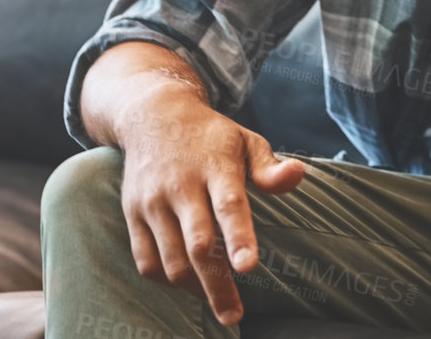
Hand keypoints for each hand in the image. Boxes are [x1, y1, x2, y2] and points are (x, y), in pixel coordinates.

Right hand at [117, 98, 304, 326]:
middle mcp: (180, 184)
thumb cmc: (209, 136)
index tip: (248, 266)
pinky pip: (146, 260)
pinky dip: (166, 280)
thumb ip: (269, 166)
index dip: (239, 236)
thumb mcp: (245, 139)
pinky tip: (187, 284)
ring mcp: (152, 200)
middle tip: (234, 314)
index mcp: (215, 164)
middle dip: (217, 285)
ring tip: (217, 300)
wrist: (152, 115)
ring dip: (194, 288)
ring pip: (171, 259)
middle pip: (198, 244)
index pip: (228, 204)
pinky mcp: (132, 213)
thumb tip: (297, 175)